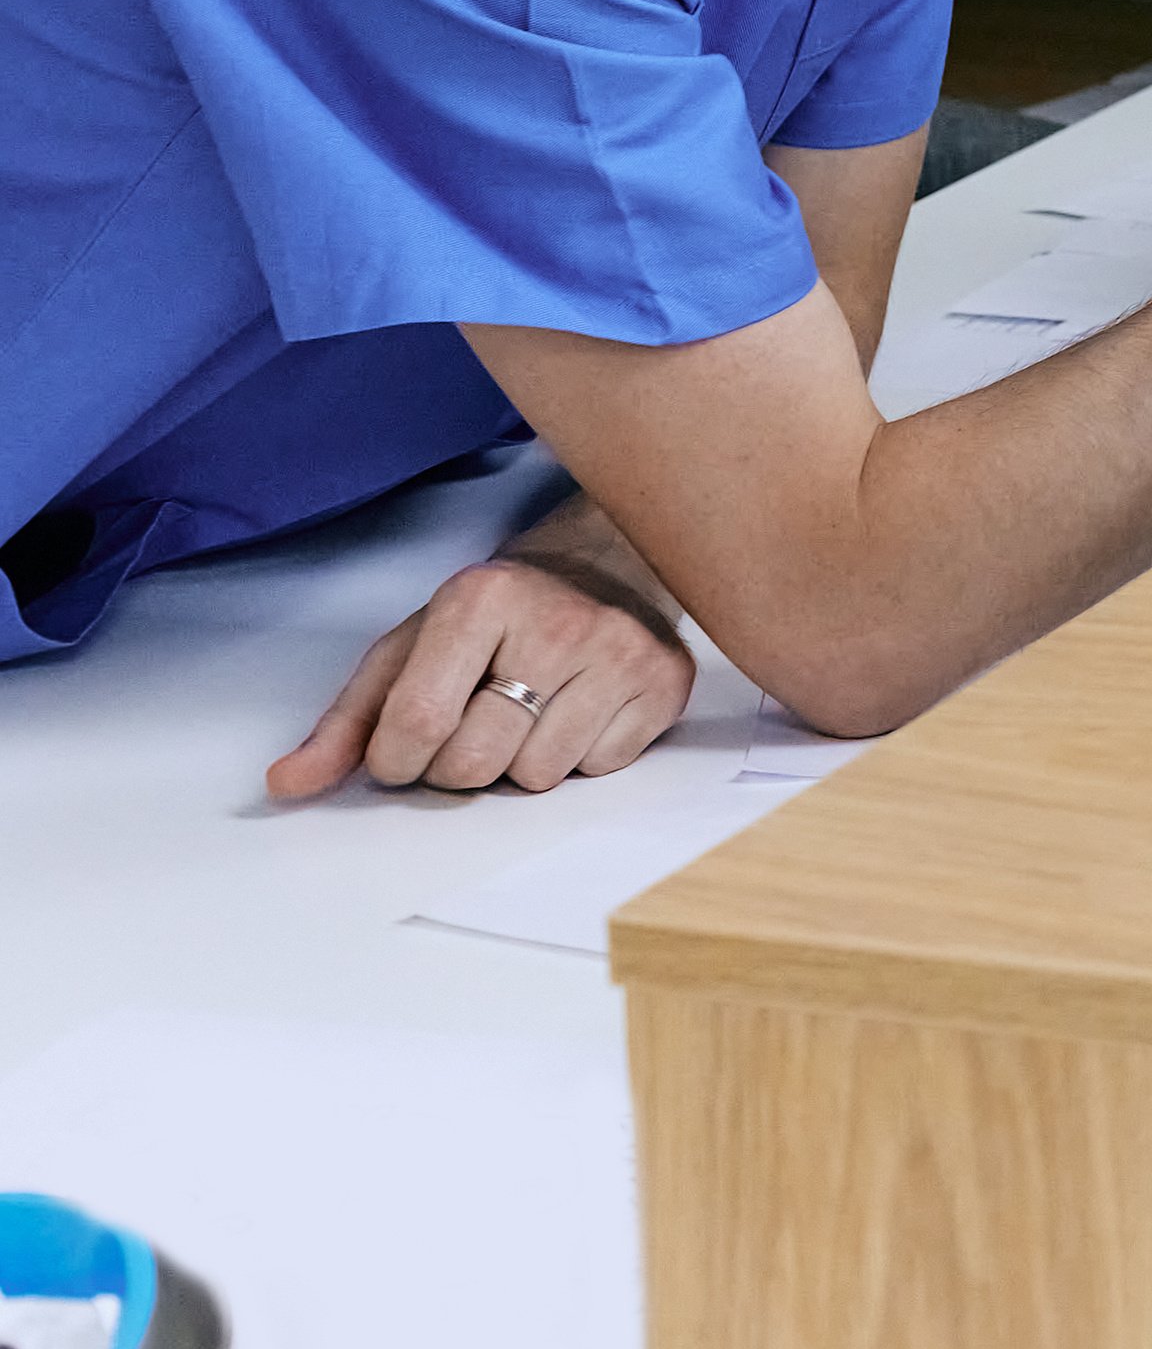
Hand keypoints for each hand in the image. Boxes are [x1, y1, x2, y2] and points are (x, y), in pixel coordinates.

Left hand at [271, 547, 693, 796]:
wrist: (605, 564)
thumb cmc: (495, 616)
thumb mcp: (411, 648)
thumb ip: (347, 720)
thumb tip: (287, 784)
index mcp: (479, 598)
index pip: (416, 725)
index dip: (397, 759)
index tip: (405, 747)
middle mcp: (557, 620)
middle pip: (474, 762)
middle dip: (458, 767)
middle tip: (472, 727)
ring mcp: (620, 651)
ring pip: (537, 777)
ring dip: (519, 764)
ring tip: (529, 715)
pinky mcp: (666, 682)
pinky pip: (598, 770)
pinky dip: (578, 758)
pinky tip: (577, 713)